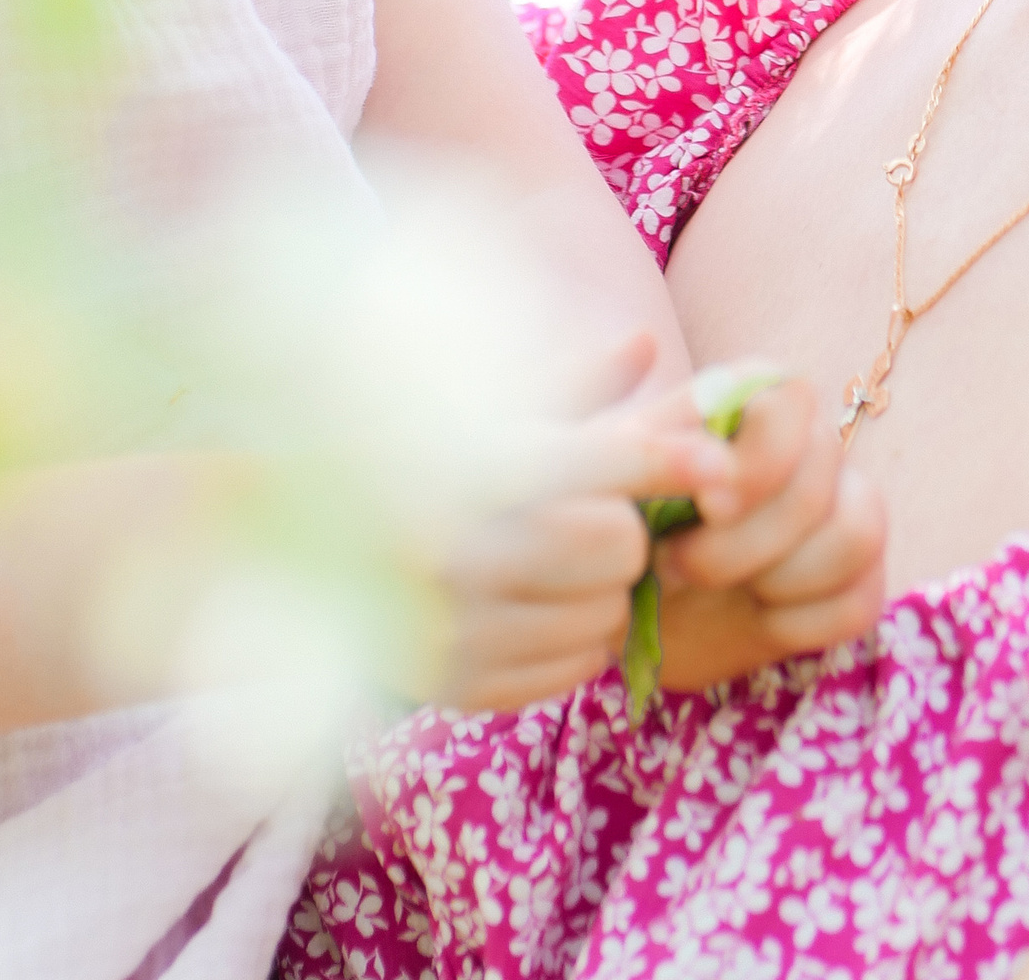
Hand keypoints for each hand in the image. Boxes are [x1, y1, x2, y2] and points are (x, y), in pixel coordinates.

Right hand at [423, 339, 735, 715]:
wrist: (307, 546)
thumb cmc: (424, 457)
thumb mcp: (490, 408)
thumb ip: (575, 385)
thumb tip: (644, 345)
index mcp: (472, 463)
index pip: (603, 462)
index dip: (671, 461)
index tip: (721, 468)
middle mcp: (456, 546)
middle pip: (619, 550)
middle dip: (623, 536)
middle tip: (597, 523)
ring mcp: (449, 624)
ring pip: (601, 620)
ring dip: (602, 596)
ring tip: (561, 570)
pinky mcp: (449, 684)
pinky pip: (568, 673)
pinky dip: (572, 646)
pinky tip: (537, 610)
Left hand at [652, 376, 887, 691]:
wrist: (634, 600)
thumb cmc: (622, 521)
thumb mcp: (614, 475)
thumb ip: (650, 441)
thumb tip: (671, 389)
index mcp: (756, 397)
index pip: (792, 399)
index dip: (757, 463)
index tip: (704, 508)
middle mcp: (813, 442)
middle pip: (817, 485)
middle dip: (743, 545)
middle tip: (678, 567)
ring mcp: (845, 509)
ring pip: (857, 533)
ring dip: (780, 580)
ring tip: (722, 589)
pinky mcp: (859, 578)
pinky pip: (860, 602)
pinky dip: (800, 624)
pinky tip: (756, 617)